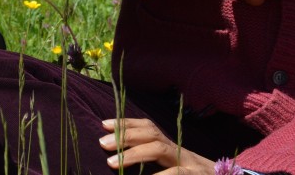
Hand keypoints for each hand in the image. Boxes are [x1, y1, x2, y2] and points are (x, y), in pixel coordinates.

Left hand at [98, 118, 214, 174]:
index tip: (104, 124)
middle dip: (126, 135)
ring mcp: (191, 164)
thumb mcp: (175, 171)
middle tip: (102, 143)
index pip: (150, 128)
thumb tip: (123, 161)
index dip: (127, 124)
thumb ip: (157, 166)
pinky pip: (176, 174)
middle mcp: (182, 153)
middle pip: (153, 134)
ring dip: (134, 154)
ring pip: (160, 149)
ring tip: (113, 163)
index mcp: (174, 151)